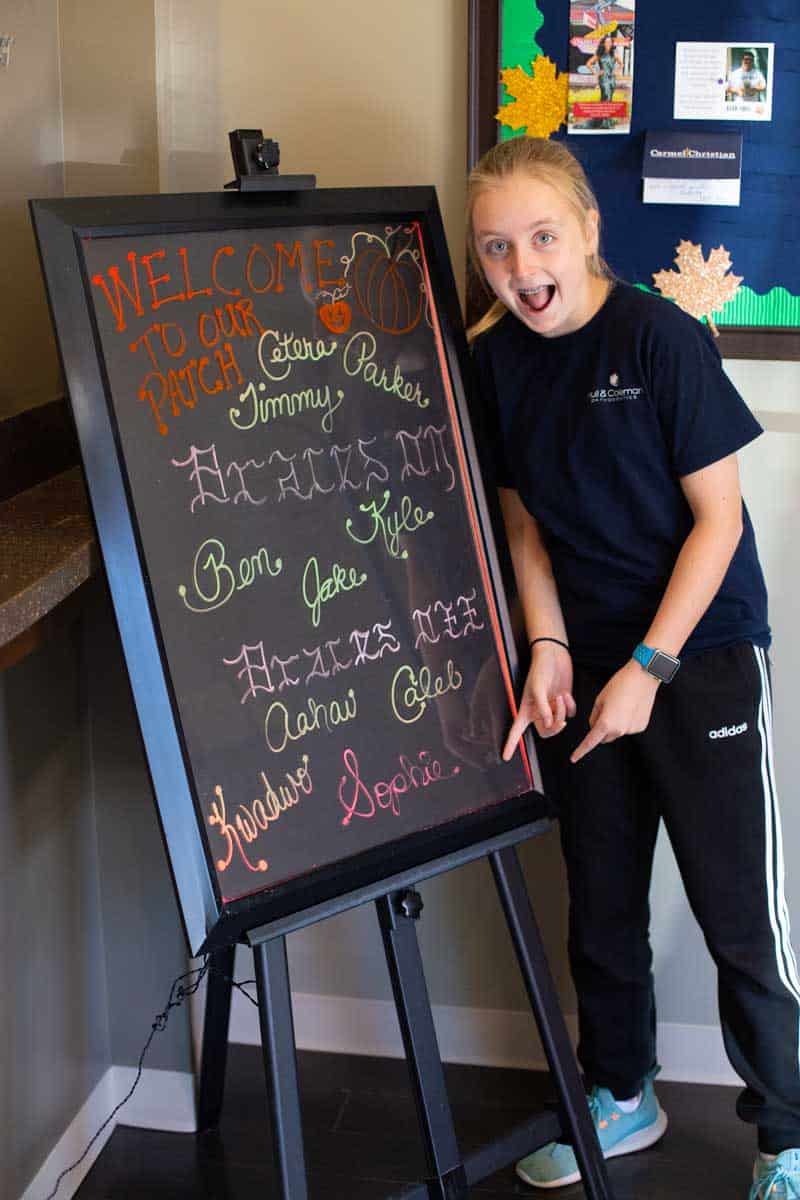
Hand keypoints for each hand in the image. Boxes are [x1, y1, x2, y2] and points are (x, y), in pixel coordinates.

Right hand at [502, 643, 575, 760]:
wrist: (554, 656)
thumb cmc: (540, 669)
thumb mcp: (538, 688)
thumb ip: (542, 707)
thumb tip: (549, 724)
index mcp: (526, 709)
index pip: (516, 730)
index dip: (510, 744)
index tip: (505, 756)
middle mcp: (539, 711)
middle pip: (546, 731)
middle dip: (555, 727)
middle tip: (561, 721)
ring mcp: (552, 708)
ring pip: (559, 722)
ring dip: (562, 711)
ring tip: (561, 696)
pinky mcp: (564, 703)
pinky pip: (570, 714)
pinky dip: (570, 706)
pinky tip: (566, 694)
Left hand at [570, 660, 658, 763]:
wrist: (643, 677)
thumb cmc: (619, 685)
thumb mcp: (600, 699)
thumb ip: (594, 717)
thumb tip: (595, 727)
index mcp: (606, 724)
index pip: (590, 742)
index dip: (580, 751)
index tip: (573, 758)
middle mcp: (620, 731)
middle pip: (604, 737)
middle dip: (600, 730)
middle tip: (603, 712)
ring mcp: (632, 730)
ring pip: (617, 732)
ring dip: (614, 725)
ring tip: (619, 706)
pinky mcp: (641, 726)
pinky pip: (628, 728)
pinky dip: (626, 721)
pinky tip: (630, 707)